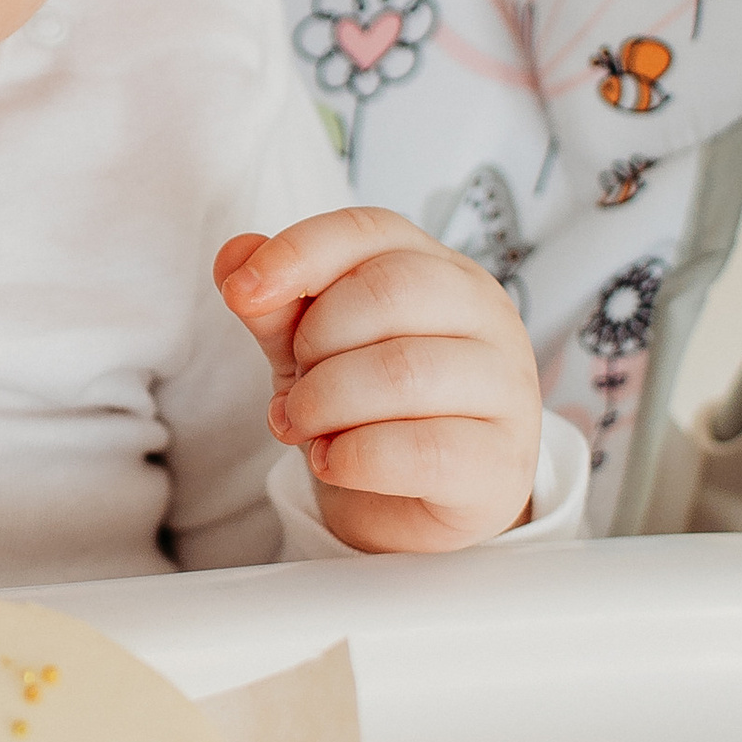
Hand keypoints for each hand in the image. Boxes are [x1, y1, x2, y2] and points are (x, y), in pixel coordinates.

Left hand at [215, 207, 538, 554]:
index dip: (298, 252)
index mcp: (441, 271)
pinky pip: (421, 449)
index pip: (370, 231)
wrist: (413, 510)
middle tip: (293, 390)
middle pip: (388, 291)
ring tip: (303, 427)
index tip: (240, 292)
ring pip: (403, 370)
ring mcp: (506, 388)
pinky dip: (354, 458)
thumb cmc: (371, 414)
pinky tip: (334, 462)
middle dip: (314, 343)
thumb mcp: (311, 353)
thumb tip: (235, 257)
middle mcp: (487, 316)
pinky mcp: (501, 463)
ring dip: (325, 404)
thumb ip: (277, 306)